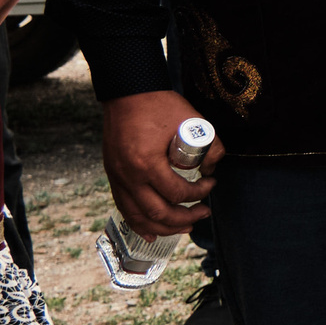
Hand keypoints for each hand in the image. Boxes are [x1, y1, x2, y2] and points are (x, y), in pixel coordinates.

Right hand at [102, 90, 223, 237]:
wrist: (128, 91)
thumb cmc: (159, 104)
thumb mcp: (192, 121)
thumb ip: (211, 147)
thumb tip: (213, 169)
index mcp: (146, 163)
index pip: (177, 193)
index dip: (199, 193)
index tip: (211, 183)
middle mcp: (128, 175)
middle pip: (158, 212)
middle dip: (185, 218)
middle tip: (204, 212)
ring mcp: (116, 177)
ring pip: (139, 216)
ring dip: (164, 227)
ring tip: (185, 227)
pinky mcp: (112, 175)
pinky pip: (123, 207)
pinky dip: (138, 223)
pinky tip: (151, 233)